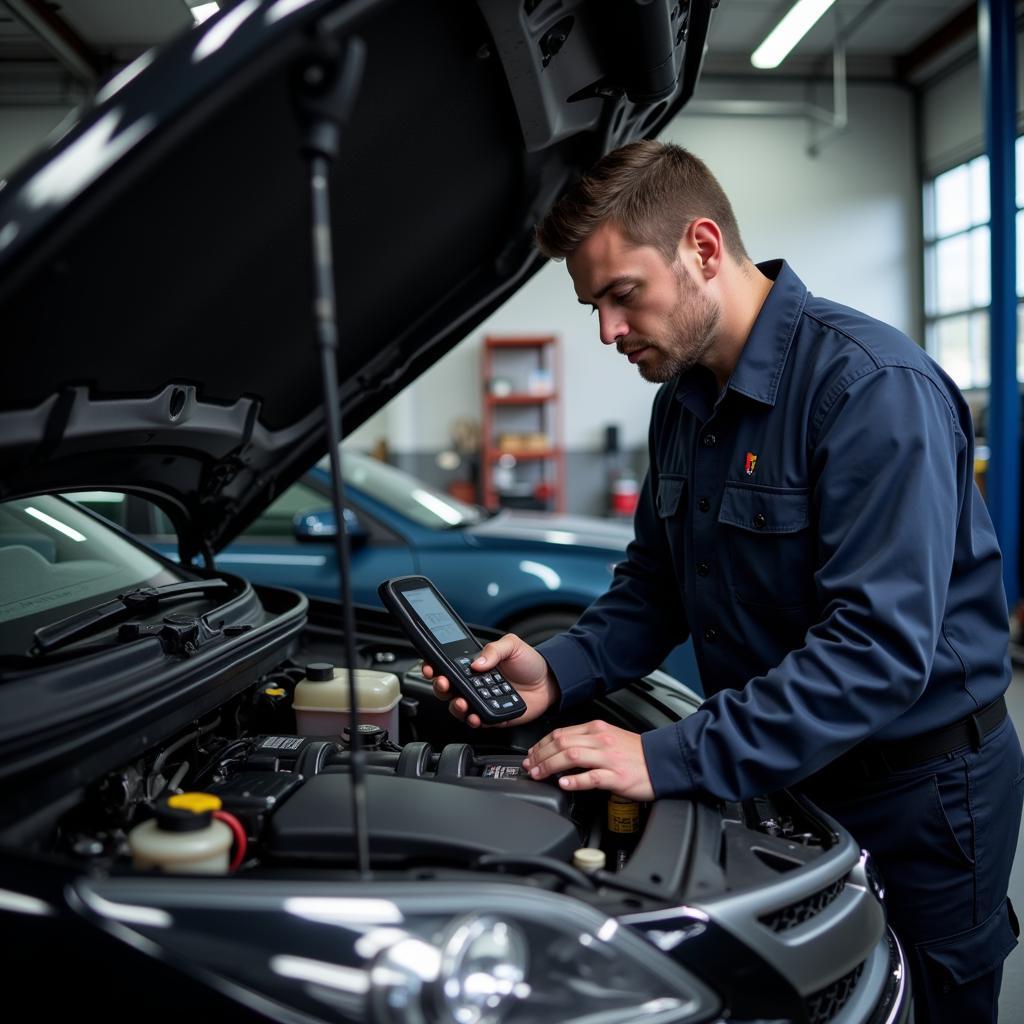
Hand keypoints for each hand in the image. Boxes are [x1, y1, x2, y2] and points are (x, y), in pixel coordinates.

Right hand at [422, 632, 558, 727]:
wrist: (549, 681)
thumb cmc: (529, 662)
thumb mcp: (512, 645)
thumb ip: (494, 649)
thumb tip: (476, 662)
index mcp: (474, 666)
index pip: (449, 667)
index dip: (435, 667)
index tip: (431, 667)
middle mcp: (475, 685)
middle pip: (448, 689)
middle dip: (441, 687)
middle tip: (444, 683)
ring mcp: (482, 701)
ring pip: (459, 707)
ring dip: (455, 706)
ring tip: (461, 702)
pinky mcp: (492, 716)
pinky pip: (477, 721)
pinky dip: (473, 720)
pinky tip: (475, 716)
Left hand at [522, 720, 653, 799]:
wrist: (663, 762)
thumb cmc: (635, 754)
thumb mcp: (608, 738)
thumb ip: (586, 741)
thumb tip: (560, 750)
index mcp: (596, 729)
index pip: (560, 733)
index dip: (541, 744)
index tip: (531, 755)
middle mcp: (600, 740)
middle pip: (561, 743)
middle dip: (540, 755)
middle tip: (530, 767)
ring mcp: (608, 758)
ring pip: (571, 756)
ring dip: (550, 766)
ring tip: (539, 774)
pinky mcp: (617, 776)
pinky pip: (591, 777)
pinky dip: (575, 780)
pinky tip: (564, 784)